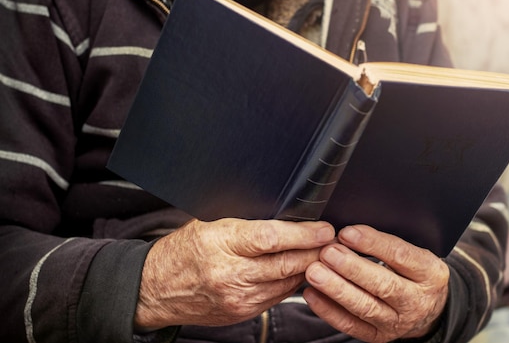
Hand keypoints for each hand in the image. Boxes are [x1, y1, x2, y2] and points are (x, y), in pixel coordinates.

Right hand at [134, 218, 334, 329]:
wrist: (155, 289)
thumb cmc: (182, 251)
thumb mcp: (209, 223)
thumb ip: (246, 221)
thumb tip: (284, 215)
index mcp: (221, 243)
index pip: (272, 238)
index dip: (304, 234)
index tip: (324, 229)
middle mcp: (230, 273)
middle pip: (285, 263)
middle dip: (316, 252)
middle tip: (334, 242)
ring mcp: (237, 297)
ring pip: (287, 282)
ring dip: (309, 268)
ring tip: (324, 255)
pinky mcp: (241, 313)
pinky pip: (277, 296)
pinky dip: (292, 283)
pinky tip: (299, 272)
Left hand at [303, 225, 448, 342]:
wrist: (427, 309)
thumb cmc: (415, 273)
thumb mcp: (416, 254)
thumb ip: (388, 243)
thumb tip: (350, 230)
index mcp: (429, 273)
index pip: (400, 256)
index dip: (373, 244)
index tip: (347, 232)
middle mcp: (416, 300)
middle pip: (383, 285)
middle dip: (351, 268)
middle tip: (327, 253)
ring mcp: (397, 322)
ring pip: (365, 307)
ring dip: (336, 289)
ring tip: (315, 272)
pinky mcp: (378, 335)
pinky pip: (351, 325)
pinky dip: (328, 310)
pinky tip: (312, 294)